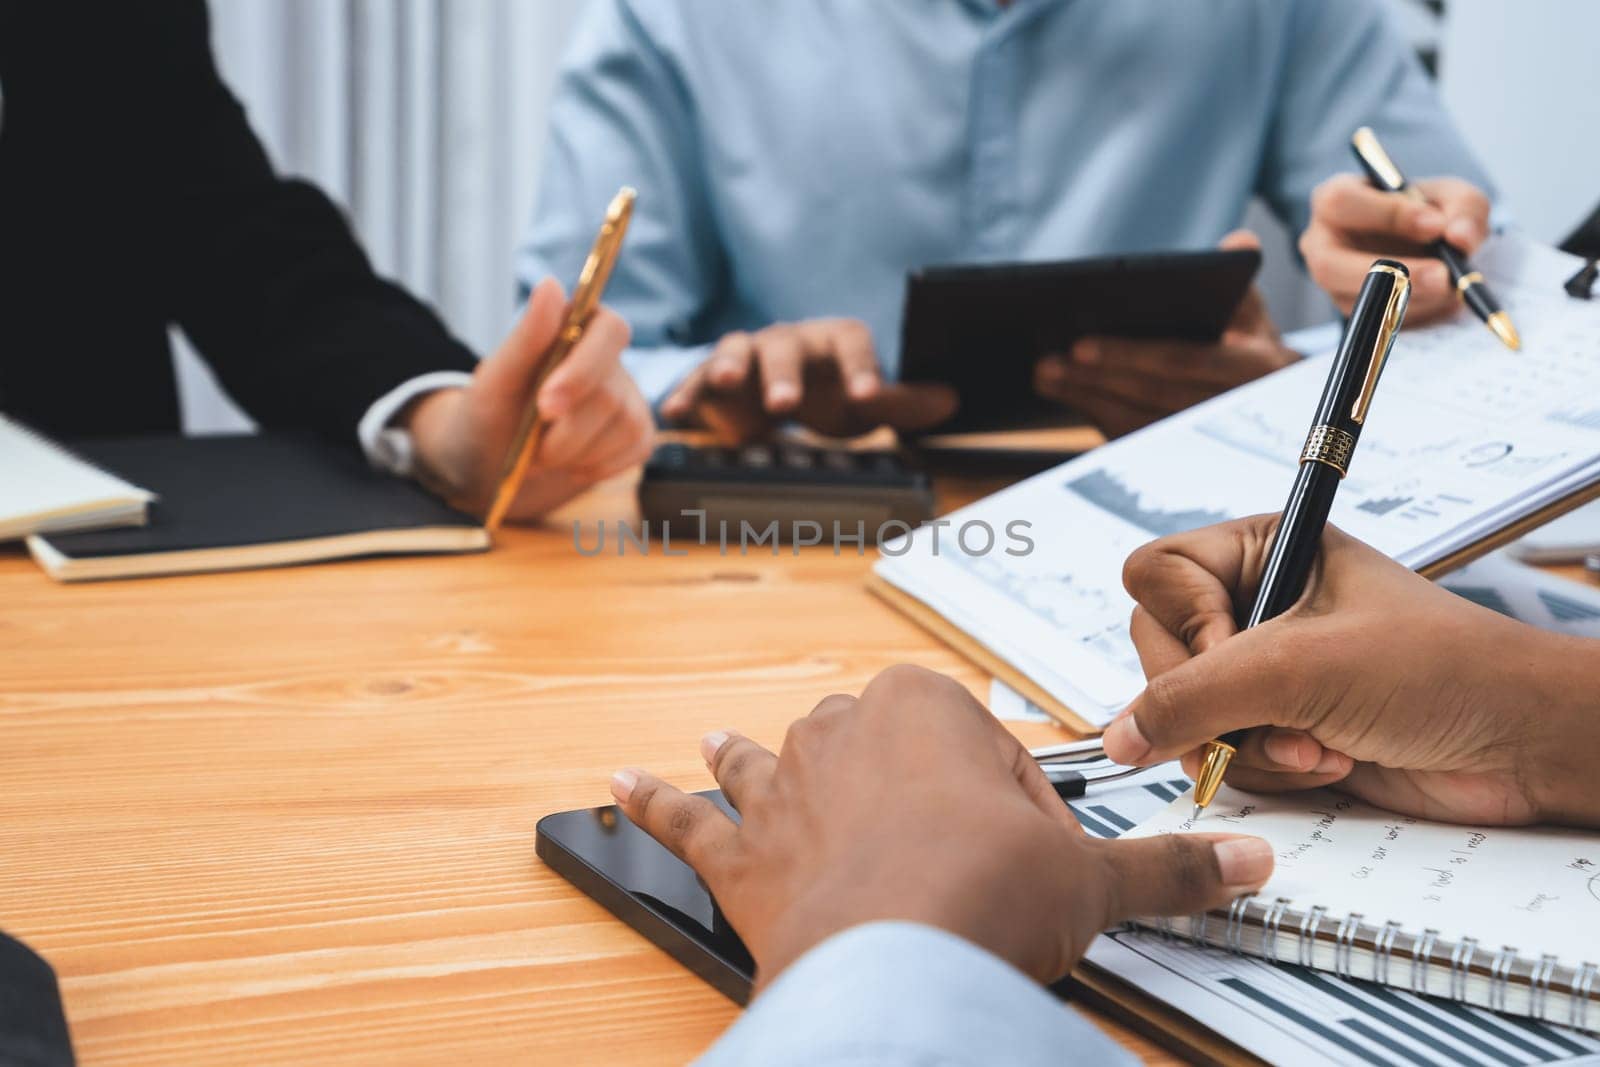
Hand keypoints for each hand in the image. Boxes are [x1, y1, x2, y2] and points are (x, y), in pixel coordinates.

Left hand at [402, 278, 654, 519]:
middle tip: (530, 447)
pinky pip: (634, 454)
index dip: (583, 371)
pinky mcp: (638, 436)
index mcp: (577, 329)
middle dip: (565, 432)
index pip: (609, 330)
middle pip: (609, 395)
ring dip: (574, 454)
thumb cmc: (488, 416)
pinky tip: (569, 463)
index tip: (546, 406)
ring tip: (542, 454)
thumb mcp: (495, 380)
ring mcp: (629, 399)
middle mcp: (610, 360)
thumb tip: (551, 284)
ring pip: (624, 428)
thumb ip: (527, 336)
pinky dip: (594, 467)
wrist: (490, 466)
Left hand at [609, 664, 1272, 990]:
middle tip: (938, 849)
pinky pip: (684, 822)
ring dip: (747, 754)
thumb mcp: (1090, 877)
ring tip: (728, 742)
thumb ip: (1168, 865)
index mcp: (925, 707)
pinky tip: (620, 786)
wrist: (898, 968)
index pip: (974, 743)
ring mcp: (782, 790)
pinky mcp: (738, 854)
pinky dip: (652, 805)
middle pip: (872, 747)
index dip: (1005, 801)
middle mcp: (841, 731)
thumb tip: (1244, 861)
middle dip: (898, 787)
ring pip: (763, 758)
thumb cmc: (980, 898)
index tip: (1022, 848)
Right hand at [659, 318, 957, 442]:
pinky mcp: (711, 379)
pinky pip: (696, 382)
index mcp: (831, 342)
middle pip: (787, 347)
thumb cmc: (826, 394)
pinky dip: (685, 395)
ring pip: (736, 350)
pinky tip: (675, 413)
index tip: (867, 396)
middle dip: (785, 373)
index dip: (860, 366)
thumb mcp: (864, 403)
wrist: (773, 399)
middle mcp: (788, 341)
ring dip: (729, 365)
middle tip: (785, 404)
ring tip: (725, 383)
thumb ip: (902, 403)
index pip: (851, 340)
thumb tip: (950, 399)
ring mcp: (746, 355)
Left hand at [1033, 232, 1295, 437]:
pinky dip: (1096, 415)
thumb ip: (1237, 277)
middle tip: (1045, 363)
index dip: (1129, 355)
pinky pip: (1133, 439)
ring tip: (1044, 374)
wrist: (1270, 400)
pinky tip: (1064, 393)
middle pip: (1152, 396)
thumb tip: (1237, 242)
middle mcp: (1234, 410)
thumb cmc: (1249, 341)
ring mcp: (1207, 439)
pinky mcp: (1180, 453)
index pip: (1183, 362)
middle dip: (1095, 380)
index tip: (1079, 345)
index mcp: (1256, 369)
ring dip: (1087, 399)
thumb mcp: (1252, 309)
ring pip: (1138, 423)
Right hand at [1103, 516, 1599, 827]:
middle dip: (1221, 704)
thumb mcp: (1299, 667)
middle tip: (1278, 712)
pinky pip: (1223, 756)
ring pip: (1186, 717)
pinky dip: (1271, 771)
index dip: (1184, 624)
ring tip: (1322, 740)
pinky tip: (1329, 759)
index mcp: (1261, 552)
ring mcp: (1264, 671)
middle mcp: (1254, 606)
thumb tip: (1119, 733)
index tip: (1233, 654)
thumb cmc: (1441, 670)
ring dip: (1252, 745)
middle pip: (1159, 656)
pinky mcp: (1278, 728)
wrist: (1520, 745)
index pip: (1154, 576)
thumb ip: (1192, 697)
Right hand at [1300, 173, 1490, 320]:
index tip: (1435, 225)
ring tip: (1450, 288)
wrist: (1428, 245)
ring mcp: (1331, 284)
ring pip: (1355, 301)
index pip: (1341, 203)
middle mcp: (1321, 244)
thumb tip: (1460, 238)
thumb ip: (1463, 208)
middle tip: (1442, 275)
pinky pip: (1376, 323)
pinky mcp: (1351, 313)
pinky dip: (1417, 314)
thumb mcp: (1453, 197)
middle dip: (1389, 274)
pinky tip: (1443, 300)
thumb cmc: (1428, 211)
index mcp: (1335, 199)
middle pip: (1329, 266)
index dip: (1386, 214)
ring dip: (1408, 300)